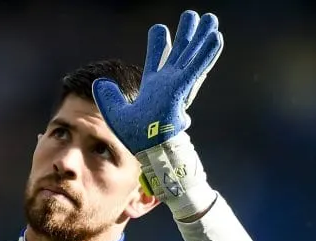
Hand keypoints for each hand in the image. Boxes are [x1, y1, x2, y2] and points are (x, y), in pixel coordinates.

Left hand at [92, 11, 221, 154]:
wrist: (150, 149)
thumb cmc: (138, 136)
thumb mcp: (116, 114)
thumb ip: (108, 97)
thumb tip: (99, 82)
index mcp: (155, 87)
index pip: (157, 59)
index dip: (158, 44)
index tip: (160, 29)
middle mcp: (169, 83)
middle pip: (180, 53)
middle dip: (186, 35)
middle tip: (192, 16)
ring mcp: (178, 84)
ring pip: (192, 56)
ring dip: (201, 37)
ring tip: (210, 19)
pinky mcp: (183, 87)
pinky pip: (196, 68)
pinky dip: (206, 53)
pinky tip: (216, 37)